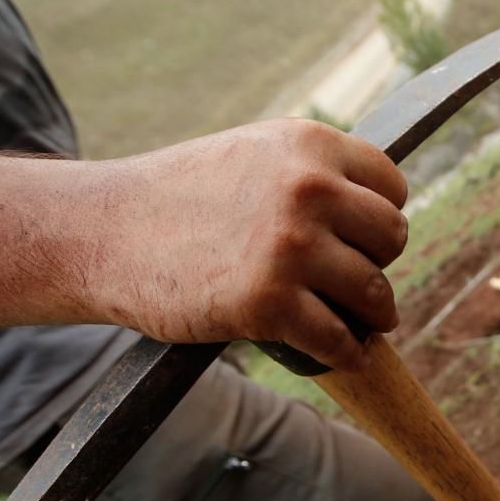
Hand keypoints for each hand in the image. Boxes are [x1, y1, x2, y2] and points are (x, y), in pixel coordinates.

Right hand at [96, 118, 406, 370]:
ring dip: (373, 316)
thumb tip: (376, 216)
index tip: (367, 240)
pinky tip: (344, 355)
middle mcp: (309, 189)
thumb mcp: (255, 155)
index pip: (392, 185)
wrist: (107, 231)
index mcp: (309, 145)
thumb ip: (313, 173)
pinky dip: (346, 355)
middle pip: (392, 237)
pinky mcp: (269, 303)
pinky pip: (339, 340)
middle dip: (379, 263)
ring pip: (375, 292)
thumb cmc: (182, 197)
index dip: (383, 217)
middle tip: (358, 282)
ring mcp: (290, 246)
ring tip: (364, 324)